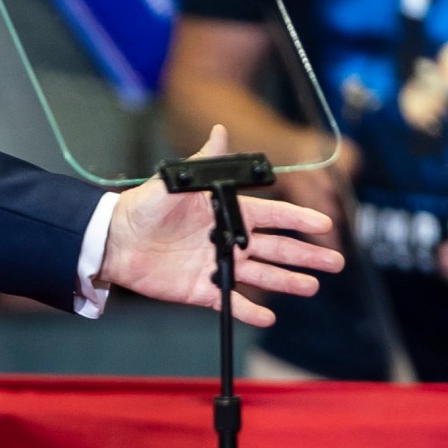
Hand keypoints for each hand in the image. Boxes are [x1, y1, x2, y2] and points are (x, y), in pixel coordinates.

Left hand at [96, 126, 344, 327]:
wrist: (111, 240)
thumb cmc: (142, 208)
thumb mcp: (174, 182)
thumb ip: (203, 164)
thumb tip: (219, 130)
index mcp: (226, 213)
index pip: (271, 217)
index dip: (298, 220)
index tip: (324, 224)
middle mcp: (227, 240)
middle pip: (275, 249)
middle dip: (306, 255)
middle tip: (336, 261)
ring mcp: (216, 265)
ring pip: (261, 275)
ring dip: (287, 281)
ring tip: (311, 287)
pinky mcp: (200, 289)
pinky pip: (230, 301)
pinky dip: (249, 311)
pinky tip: (269, 317)